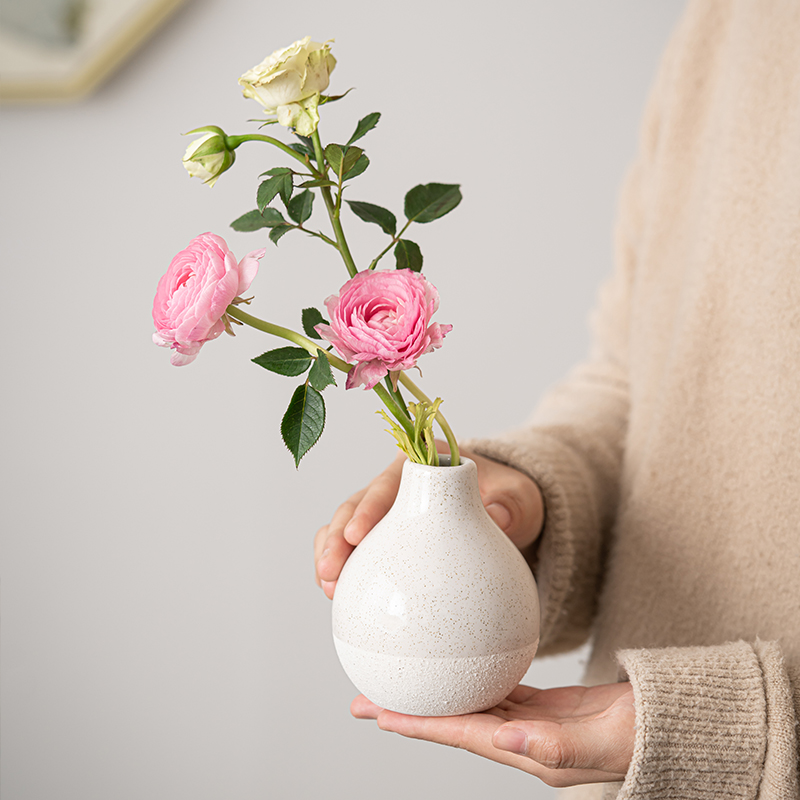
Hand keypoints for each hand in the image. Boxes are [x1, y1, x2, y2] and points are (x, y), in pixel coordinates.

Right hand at [314, 448, 544, 598]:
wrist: (503, 517)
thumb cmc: (507, 502)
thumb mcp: (519, 497)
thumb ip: (511, 503)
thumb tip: (497, 517)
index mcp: (420, 466)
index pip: (388, 484)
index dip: (369, 507)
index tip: (357, 535)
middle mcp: (394, 487)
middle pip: (355, 506)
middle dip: (336, 536)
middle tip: (330, 569)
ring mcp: (382, 516)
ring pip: (343, 530)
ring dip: (329, 556)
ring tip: (326, 588)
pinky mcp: (380, 542)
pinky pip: (354, 556)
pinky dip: (341, 573)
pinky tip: (336, 600)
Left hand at [351, 682, 634, 787]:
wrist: (673, 722)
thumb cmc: (644, 733)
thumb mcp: (602, 739)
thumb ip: (554, 743)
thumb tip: (506, 739)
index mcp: (529, 752)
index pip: (460, 735)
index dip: (418, 724)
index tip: (377, 712)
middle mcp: (523, 741)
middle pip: (455, 723)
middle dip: (412, 711)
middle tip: (368, 697)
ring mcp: (533, 724)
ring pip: (473, 707)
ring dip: (437, 696)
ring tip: (405, 682)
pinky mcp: (546, 706)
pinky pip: (499, 692)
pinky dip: (475, 680)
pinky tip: (460, 666)